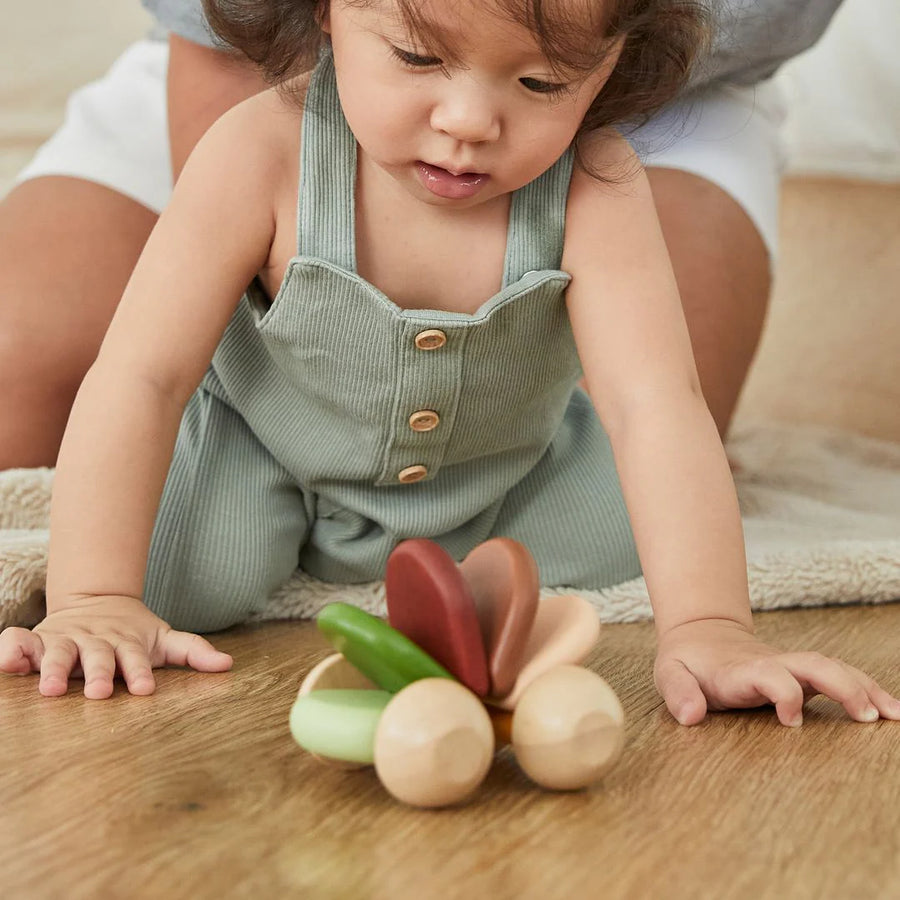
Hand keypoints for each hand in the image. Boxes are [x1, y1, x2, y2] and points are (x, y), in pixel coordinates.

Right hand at [0, 596, 232, 698]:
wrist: (99, 601)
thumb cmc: (134, 633)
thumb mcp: (164, 639)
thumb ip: (193, 651)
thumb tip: (228, 665)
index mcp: (126, 643)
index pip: (135, 659)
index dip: (139, 672)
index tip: (144, 689)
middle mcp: (95, 642)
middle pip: (96, 657)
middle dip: (96, 673)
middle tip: (97, 693)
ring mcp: (65, 640)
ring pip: (56, 652)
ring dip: (51, 668)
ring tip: (48, 689)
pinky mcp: (37, 639)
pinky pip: (18, 641)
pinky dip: (11, 651)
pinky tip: (7, 665)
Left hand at [654, 618, 899, 726]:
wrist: (701, 635)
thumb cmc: (687, 662)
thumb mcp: (669, 674)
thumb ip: (678, 693)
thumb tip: (690, 716)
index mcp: (741, 668)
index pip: (769, 674)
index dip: (782, 692)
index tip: (790, 721)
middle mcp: (772, 663)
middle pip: (813, 665)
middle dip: (842, 686)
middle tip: (867, 717)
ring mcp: (791, 667)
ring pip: (833, 668)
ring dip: (864, 688)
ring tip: (894, 716)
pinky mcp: (802, 674)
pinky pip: (839, 677)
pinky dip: (867, 690)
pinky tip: (891, 710)